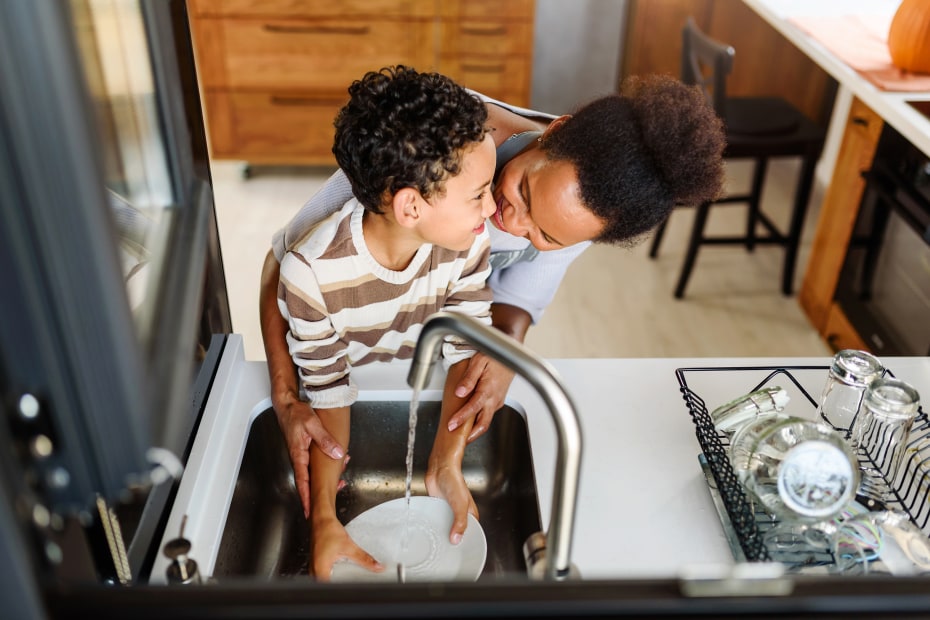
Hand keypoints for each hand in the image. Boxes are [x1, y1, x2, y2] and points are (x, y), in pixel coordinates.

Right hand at [274, 397, 346, 517]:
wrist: (287, 405)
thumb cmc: (296, 414)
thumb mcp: (313, 425)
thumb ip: (325, 440)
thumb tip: (337, 454)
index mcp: (298, 455)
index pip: (302, 482)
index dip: (306, 498)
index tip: (309, 511)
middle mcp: (298, 458)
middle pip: (307, 482)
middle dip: (317, 494)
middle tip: (327, 504)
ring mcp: (301, 455)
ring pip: (312, 473)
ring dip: (324, 479)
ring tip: (340, 482)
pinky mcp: (304, 450)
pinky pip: (313, 464)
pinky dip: (324, 468)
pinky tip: (337, 462)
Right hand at [310, 517, 382, 581]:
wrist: (321, 519)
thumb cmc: (327, 530)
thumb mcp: (349, 546)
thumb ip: (364, 558)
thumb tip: (376, 566)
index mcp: (320, 570)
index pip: (332, 588)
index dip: (344, 590)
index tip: (356, 587)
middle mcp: (315, 571)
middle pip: (330, 586)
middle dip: (343, 585)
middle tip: (356, 582)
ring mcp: (315, 568)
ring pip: (328, 580)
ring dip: (339, 579)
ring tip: (351, 576)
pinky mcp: (317, 563)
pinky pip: (326, 573)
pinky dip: (336, 573)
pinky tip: (344, 570)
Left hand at [425, 463, 478, 545]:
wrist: (440, 468)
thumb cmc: (454, 481)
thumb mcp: (460, 504)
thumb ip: (460, 522)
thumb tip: (457, 539)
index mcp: (470, 514)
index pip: (470, 533)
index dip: (465, 543)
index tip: (458, 554)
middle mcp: (459, 514)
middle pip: (457, 532)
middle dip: (452, 541)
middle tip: (445, 553)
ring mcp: (448, 512)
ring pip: (446, 527)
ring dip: (441, 533)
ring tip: (436, 546)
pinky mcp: (438, 509)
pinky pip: (436, 520)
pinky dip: (434, 526)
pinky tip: (429, 532)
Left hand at [448, 353, 514, 442]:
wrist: (512, 355)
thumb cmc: (495, 356)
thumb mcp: (479, 361)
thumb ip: (469, 378)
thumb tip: (459, 392)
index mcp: (489, 388)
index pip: (473, 407)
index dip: (462, 418)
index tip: (452, 425)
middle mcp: (494, 398)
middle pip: (483, 423)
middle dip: (470, 435)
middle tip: (456, 440)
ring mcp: (497, 402)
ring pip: (485, 421)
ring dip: (474, 430)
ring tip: (460, 435)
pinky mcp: (497, 402)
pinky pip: (487, 415)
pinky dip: (478, 422)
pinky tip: (468, 421)